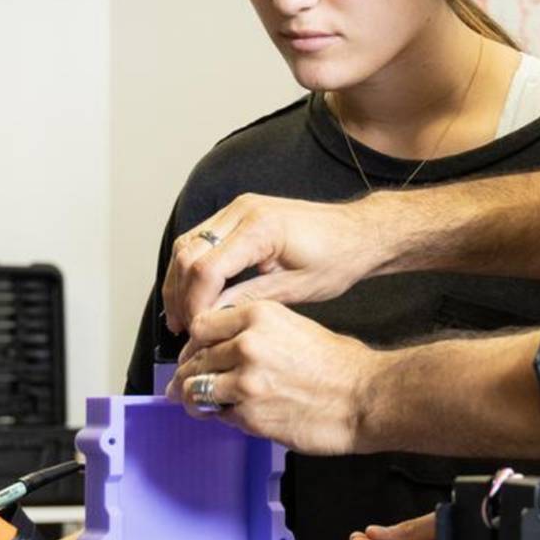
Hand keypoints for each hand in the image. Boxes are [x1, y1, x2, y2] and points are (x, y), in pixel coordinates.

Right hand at [161, 194, 386, 332]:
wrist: (360, 232)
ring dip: (180, 280)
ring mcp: (239, 208)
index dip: (195, 303)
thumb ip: (248, 300)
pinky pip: (202, 238)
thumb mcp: (296, 289)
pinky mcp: (240, 213)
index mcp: (260, 229)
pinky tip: (195, 293)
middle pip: (188, 252)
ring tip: (183, 316)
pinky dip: (192, 267)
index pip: (207, 268)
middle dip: (180, 293)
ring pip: (188, 243)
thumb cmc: (338, 258)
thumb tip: (211, 318)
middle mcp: (243, 211)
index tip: (195, 331)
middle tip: (182, 328)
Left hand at [167, 300, 376, 454]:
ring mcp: (245, 381)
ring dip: (193, 399)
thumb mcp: (294, 326)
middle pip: (194, 359)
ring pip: (197, 389)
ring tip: (194, 404)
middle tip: (182, 385)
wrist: (364, 398)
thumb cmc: (340, 365)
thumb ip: (256, 331)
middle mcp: (246, 344)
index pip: (201, 326)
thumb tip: (227, 345)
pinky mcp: (249, 414)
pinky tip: (229, 416)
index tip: (191, 353)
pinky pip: (219, 415)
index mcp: (258, 316)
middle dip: (186, 375)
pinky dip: (220, 417)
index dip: (192, 344)